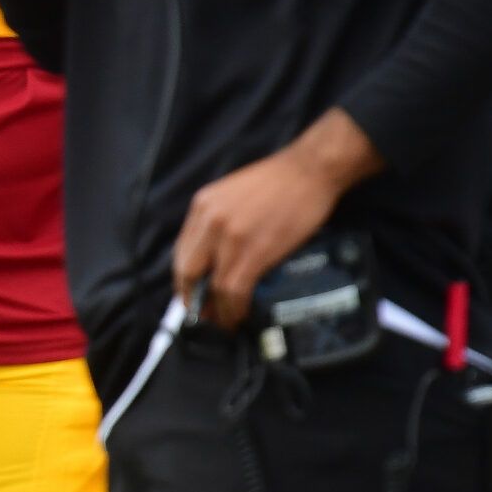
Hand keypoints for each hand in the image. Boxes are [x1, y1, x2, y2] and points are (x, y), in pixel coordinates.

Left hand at [171, 114, 376, 330]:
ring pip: (213, 286)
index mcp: (202, 206)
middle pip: (188, 272)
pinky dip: (234, 309)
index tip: (192, 296)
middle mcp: (209, 220)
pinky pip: (234, 289)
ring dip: (218, 311)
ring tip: (226, 321)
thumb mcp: (233, 195)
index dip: (184, 281)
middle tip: (207, 315)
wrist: (310, 170)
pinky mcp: (254, 250)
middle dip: (194, 300)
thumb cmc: (279, 183)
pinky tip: (240, 315)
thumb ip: (218, 222)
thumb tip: (215, 258)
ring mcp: (230, 236)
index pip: (181, 253)